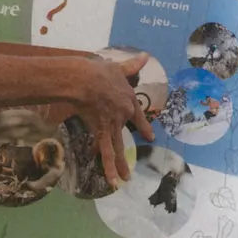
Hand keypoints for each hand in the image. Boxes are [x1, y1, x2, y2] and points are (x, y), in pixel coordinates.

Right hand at [54, 56, 153, 184]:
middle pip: (125, 134)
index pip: (137, 115)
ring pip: (117, 147)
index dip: (143, 127)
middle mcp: (123, 114)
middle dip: (127, 148)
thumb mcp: (118, 67)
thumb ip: (131, 66)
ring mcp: (114, 125)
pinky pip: (106, 153)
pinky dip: (109, 168)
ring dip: (121, 165)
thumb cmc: (99, 72)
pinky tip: (113, 181)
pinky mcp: (102, 132)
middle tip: (132, 162)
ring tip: (125, 179)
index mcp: (128, 100)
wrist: (87, 80)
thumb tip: (145, 56)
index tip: (150, 136)